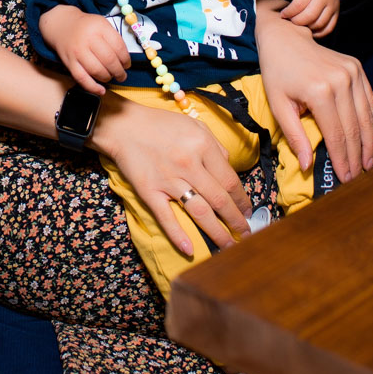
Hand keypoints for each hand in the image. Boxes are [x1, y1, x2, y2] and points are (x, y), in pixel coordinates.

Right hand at [39, 5, 130, 95]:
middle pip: (109, 60)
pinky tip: (101, 90)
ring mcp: (78, 52)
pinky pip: (82, 78)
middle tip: (122, 75)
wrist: (62, 25)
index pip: (119, 47)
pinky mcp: (70, 63)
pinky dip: (93, 87)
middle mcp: (88, 39)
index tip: (127, 64)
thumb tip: (124, 60)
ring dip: (108, 78)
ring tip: (111, 77)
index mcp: (99, 27)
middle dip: (119, 71)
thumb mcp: (101, 23)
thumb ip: (113, 38)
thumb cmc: (85, 26)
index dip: (126, 59)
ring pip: (97, 71)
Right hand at [93, 92, 251, 253]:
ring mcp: (168, 180)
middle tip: (246, 234)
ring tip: (230, 245)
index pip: (230, 180)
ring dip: (217, 232)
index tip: (248, 211)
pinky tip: (189, 249)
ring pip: (199, 211)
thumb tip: (229, 168)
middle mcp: (188, 164)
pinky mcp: (150, 191)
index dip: (242, 199)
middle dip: (236, 220)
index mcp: (202, 146)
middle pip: (219, 199)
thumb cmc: (160, 124)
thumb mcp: (194, 125)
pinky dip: (178, 234)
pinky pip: (166, 217)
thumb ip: (215, 147)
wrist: (123, 126)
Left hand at [255, 0, 372, 182]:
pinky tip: (369, 138)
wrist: (286, 37)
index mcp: (320, 91)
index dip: (342, 160)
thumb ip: (294, 135)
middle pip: (354, 128)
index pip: (336, 135)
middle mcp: (341, 81)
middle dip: (357, 156)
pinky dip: (371, 121)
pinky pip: (369, 100)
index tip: (346, 179)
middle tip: (359, 177)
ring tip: (368, 163)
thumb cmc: (277, 72)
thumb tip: (306, 165)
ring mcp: (353, 72)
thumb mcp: (278, 104)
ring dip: (368, 142)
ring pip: (366, 116)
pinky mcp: (357, 68)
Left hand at [269, 0, 339, 36]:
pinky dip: (318, 32)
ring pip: (319, 24)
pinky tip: (309, 28)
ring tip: (298, 22)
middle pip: (309, 16)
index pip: (298, 5)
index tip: (283, 14)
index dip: (288, 13)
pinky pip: (329, 28)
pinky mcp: (336, 11)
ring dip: (306, 27)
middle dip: (296, 21)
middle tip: (290, 19)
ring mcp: (333, 5)